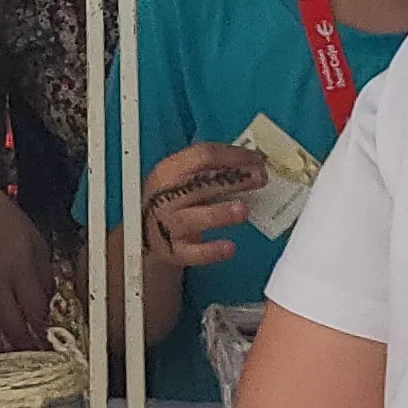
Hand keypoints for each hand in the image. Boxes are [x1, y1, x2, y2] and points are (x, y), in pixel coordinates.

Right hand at [0, 174, 56, 355]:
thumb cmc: (7, 222)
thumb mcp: (37, 243)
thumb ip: (44, 277)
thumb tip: (47, 309)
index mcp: (18, 266)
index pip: (34, 309)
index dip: (44, 332)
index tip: (53, 348)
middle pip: (10, 325)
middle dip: (24, 349)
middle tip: (34, 365)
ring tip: (8, 368)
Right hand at [140, 143, 267, 269]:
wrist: (146, 234)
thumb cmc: (173, 200)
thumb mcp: (182, 178)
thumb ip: (209, 170)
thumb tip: (253, 161)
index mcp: (168, 171)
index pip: (202, 156)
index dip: (233, 155)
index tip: (257, 159)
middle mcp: (165, 196)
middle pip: (200, 184)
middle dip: (233, 180)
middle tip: (261, 179)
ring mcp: (168, 224)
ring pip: (193, 218)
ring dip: (219, 213)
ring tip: (243, 210)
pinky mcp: (174, 251)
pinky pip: (193, 252)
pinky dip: (211, 251)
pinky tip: (230, 247)